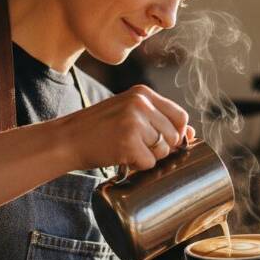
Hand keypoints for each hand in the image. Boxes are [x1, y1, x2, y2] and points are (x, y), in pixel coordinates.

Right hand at [56, 84, 194, 171]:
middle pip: (174, 136)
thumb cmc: (98, 129)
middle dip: (161, 148)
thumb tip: (192, 133)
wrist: (66, 139)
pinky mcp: (128, 142)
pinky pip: (149, 163)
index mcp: (143, 93)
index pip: (180, 116)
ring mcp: (135, 122)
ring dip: (149, 157)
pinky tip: (120, 156)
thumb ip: (158, 119)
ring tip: (126, 149)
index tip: (162, 141)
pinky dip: (136, 166)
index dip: (176, 133)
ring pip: (163, 151)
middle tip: (137, 147)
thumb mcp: (129, 113)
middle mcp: (141, 103)